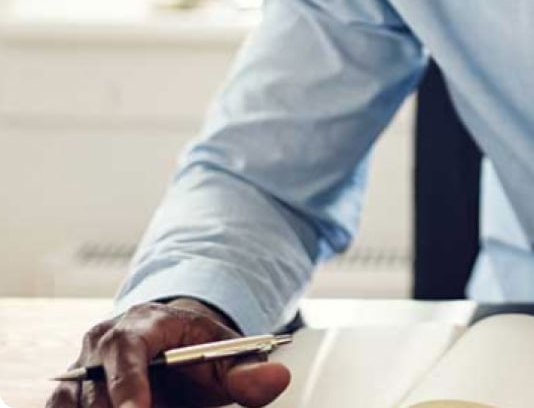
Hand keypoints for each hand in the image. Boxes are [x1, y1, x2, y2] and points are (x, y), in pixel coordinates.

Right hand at [45, 298, 290, 407]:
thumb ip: (251, 372)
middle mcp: (102, 341)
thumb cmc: (198, 355)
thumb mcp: (227, 359)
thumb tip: (278, 377)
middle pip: (94, 389)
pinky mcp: (66, 395)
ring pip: (72, 405)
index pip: (126, 350)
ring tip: (158, 407)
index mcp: (145, 322)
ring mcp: (78, 370)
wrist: (171, 353)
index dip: (129, 386)